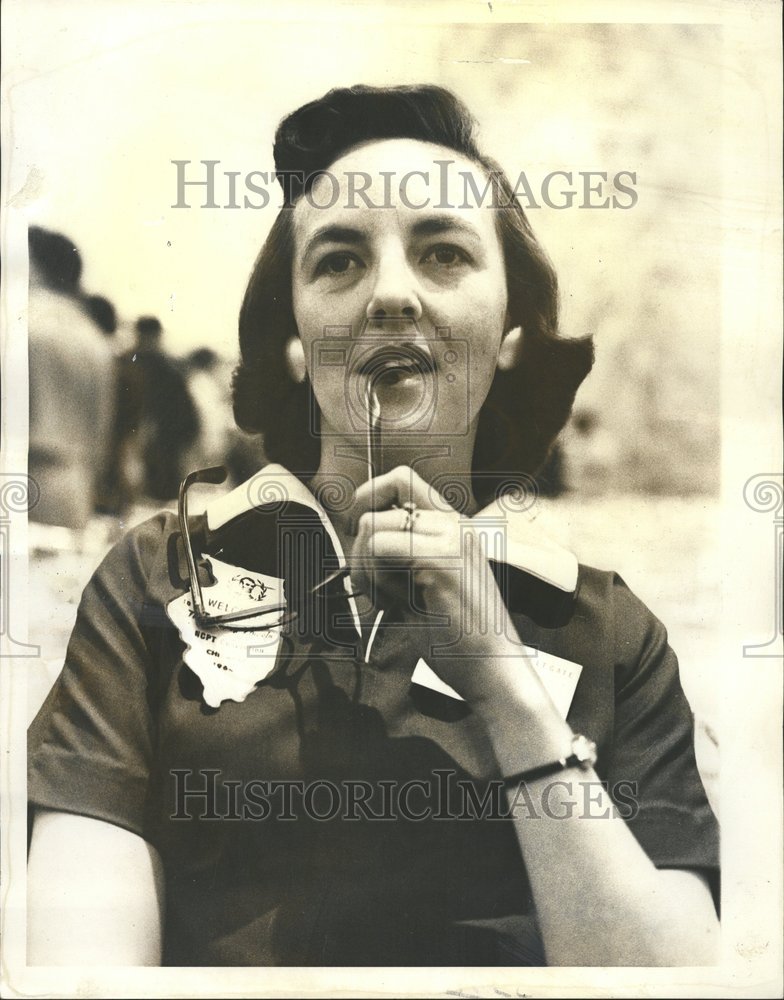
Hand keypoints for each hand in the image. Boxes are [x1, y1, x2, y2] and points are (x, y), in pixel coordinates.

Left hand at [348, 466, 534, 707]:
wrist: (492, 667)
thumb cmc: (457, 634)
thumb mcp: (423, 583)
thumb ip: (400, 553)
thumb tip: (357, 531)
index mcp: (451, 526)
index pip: (401, 478)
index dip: (368, 495)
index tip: (358, 529)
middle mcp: (452, 523)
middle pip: (374, 509)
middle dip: (359, 552)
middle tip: (375, 586)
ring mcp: (450, 537)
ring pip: (371, 529)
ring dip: (367, 570)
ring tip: (392, 600)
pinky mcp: (442, 558)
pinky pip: (378, 549)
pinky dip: (376, 581)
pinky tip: (399, 605)